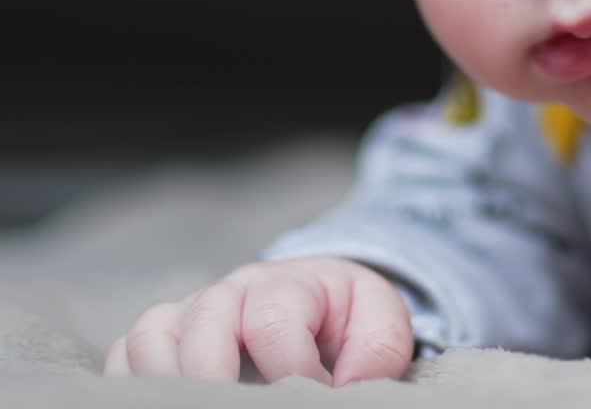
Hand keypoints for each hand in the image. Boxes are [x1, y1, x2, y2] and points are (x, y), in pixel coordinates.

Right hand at [103, 256, 413, 383]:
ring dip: (168, 383)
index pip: (274, 318)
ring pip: (152, 337)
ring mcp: (190, 313)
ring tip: (203, 406)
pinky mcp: (161, 339)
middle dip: (217, 378)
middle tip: (241, 406)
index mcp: (289, 283)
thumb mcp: (379, 324)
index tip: (318, 395)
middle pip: (204, 323)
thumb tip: (346, 391)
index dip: (293, 370)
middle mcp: (232, 292)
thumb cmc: (345, 318)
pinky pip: (122, 355)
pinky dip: (131, 384)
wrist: (318, 301)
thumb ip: (378, 352)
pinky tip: (164, 404)